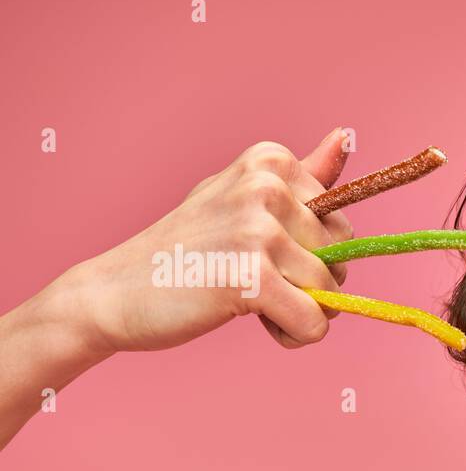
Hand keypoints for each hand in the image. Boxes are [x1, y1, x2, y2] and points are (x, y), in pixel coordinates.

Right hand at [56, 128, 354, 353]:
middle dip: (307, 285)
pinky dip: (292, 335)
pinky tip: (252, 320)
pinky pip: (314, 324)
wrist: (113, 291)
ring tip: (245, 297)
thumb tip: (347, 135)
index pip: (342, 226)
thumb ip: (301, 177)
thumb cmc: (188, 249)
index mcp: (271, 161)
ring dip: (297, 312)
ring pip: (330, 295)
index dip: (310, 255)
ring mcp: (259, 229)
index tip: (260, 252)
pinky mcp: (252, 276)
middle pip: (341, 260)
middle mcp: (267, 185)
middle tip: (249, 279)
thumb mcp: (242, 198)